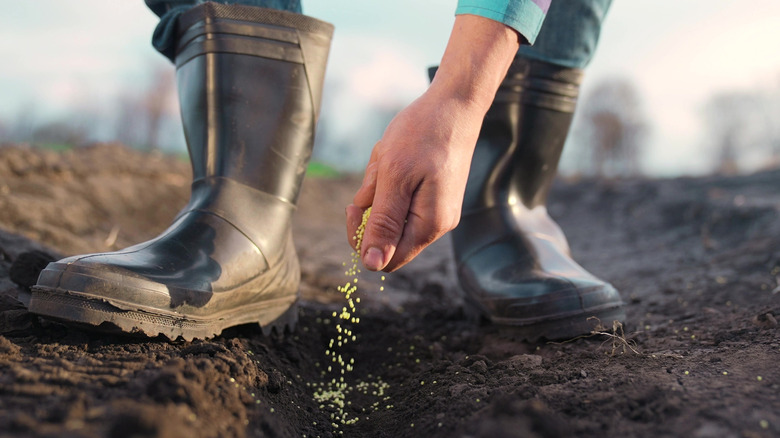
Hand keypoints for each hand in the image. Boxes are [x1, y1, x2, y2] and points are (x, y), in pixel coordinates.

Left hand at [346, 89, 483, 271]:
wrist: (455, 104)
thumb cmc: (424, 134)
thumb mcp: (394, 177)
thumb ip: (383, 224)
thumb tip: (372, 265)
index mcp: (429, 226)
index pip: (384, 259)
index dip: (362, 238)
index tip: (356, 205)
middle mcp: (437, 225)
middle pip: (387, 237)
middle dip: (372, 208)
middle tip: (375, 175)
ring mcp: (437, 210)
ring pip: (391, 215)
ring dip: (380, 189)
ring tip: (389, 158)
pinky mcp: (434, 196)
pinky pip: (400, 200)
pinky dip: (390, 180)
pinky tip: (396, 156)